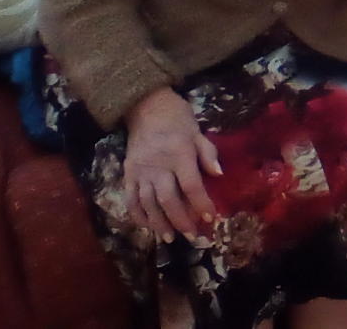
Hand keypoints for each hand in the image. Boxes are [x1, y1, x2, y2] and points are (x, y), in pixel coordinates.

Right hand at [124, 87, 219, 242]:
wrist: (146, 107)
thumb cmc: (178, 120)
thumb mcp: (198, 132)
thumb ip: (208, 154)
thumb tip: (219, 174)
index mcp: (179, 154)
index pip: (191, 186)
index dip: (201, 204)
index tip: (211, 218)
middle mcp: (158, 166)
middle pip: (169, 200)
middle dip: (181, 221)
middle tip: (193, 236)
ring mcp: (140, 171)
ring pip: (148, 204)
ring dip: (159, 223)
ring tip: (170, 238)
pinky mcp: (127, 174)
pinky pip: (131, 200)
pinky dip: (138, 216)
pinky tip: (148, 227)